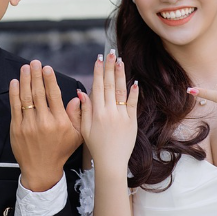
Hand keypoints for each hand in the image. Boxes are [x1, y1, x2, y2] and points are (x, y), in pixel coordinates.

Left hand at [9, 60, 82, 191]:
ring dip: (24, 80)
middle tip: (35, 62)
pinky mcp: (16, 129)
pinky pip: (15, 107)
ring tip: (25, 68)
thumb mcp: (77, 136)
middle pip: (38, 93)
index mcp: (59, 122)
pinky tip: (15, 83)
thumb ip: (78, 116)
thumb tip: (76, 97)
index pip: (54, 95)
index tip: (47, 68)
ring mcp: (28, 125)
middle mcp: (44, 122)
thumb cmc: (60, 151)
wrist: (41, 169)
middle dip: (36, 75)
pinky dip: (14, 94)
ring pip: (26, 98)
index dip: (50, 79)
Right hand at [78, 51, 138, 172]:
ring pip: (121, 91)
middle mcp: (109, 112)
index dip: (98, 72)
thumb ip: (84, 109)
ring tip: (120, 61)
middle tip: (111, 53)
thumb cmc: (96, 147)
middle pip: (109, 85)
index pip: (97, 87)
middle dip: (109, 67)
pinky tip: (134, 81)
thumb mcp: (84, 129)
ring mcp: (122, 116)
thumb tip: (82, 92)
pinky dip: (134, 93)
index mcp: (96, 113)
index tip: (98, 59)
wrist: (111, 162)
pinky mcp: (132, 121)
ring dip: (120, 75)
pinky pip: (133, 104)